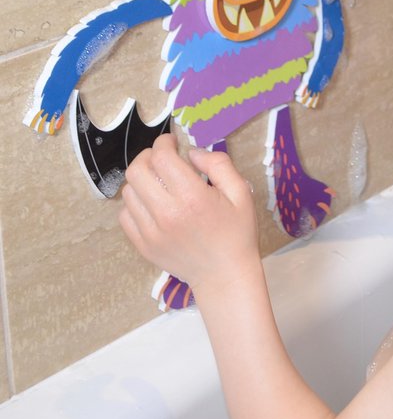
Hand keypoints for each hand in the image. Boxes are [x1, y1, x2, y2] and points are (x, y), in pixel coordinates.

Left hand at [119, 134, 260, 293]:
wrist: (224, 275)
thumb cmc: (236, 233)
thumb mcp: (240, 193)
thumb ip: (219, 165)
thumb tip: (192, 153)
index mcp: (193, 198)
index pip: (162, 158)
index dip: (164, 144)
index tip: (172, 143)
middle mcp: (167, 214)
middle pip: (137, 171)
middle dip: (148, 157)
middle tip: (162, 159)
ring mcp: (151, 232)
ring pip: (128, 191)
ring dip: (142, 180)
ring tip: (159, 182)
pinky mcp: (143, 245)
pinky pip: (125, 215)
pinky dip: (135, 203)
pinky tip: (153, 203)